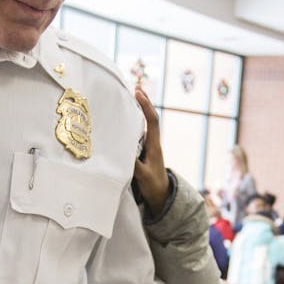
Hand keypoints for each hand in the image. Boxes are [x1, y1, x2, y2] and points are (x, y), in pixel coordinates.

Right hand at [132, 84, 169, 215]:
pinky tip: (126, 118)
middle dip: (144, 102)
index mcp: (155, 146)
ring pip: (145, 124)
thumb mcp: (142, 176)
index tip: (138, 93)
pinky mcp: (144, 151)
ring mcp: (149, 146)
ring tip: (131, 96)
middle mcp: (153, 142)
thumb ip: (133, 163)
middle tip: (137, 87)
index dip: (146, 106)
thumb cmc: (153, 186)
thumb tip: (122, 150)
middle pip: (150, 117)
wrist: (161, 196)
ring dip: (139, 110)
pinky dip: (134, 122)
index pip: (152, 121)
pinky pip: (140, 132)